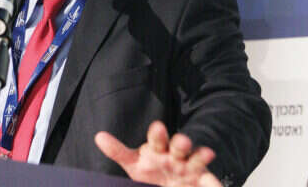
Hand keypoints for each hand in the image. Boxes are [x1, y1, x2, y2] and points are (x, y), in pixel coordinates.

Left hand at [94, 121, 221, 186]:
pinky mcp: (202, 179)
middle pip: (177, 146)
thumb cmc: (151, 173)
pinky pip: (208, 176)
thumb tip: (98, 135)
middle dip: (179, 143)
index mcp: (157, 150)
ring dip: (196, 153)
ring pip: (193, 157)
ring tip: (199, 151)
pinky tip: (209, 167)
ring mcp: (189, 166)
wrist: (172, 186)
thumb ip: (118, 151)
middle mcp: (174, 155)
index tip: (157, 127)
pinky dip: (209, 172)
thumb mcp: (134, 164)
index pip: (156, 140)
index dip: (158, 135)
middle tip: (179, 140)